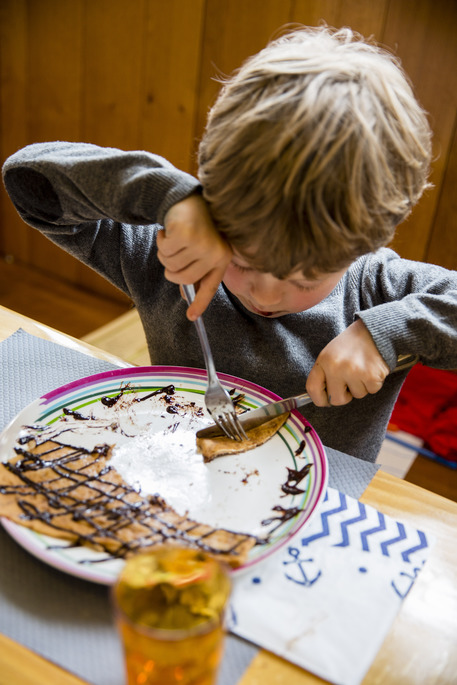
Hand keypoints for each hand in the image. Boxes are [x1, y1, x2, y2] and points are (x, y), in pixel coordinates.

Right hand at [157, 194, 231, 319]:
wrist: (187, 197)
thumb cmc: (195, 226)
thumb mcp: (200, 249)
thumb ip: (195, 271)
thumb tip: (186, 296)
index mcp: (222, 258)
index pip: (210, 286)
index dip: (200, 303)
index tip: (191, 317)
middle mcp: (215, 252)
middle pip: (183, 278)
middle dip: (170, 270)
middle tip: (169, 255)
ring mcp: (201, 243)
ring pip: (171, 264)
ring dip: (165, 253)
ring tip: (172, 239)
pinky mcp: (186, 234)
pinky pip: (165, 250)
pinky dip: (161, 242)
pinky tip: (168, 229)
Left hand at [306, 319, 389, 406]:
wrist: (374, 331)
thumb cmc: (351, 345)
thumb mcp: (330, 354)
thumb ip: (324, 374)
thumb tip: (323, 398)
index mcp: (323, 361)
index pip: (313, 388)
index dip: (319, 399)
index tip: (325, 401)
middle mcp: (336, 367)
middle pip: (336, 399)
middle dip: (344, 395)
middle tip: (349, 381)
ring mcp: (353, 372)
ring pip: (356, 395)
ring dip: (360, 386)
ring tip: (362, 369)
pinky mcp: (371, 376)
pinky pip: (371, 391)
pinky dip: (373, 383)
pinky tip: (371, 369)